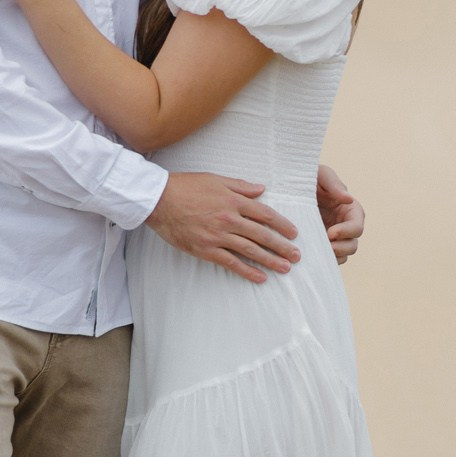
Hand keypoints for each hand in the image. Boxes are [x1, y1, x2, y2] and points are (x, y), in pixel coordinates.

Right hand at [148, 172, 298, 281]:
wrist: (158, 199)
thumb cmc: (185, 186)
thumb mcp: (215, 179)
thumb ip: (240, 186)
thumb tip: (262, 189)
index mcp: (233, 201)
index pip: (265, 214)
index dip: (282, 224)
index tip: (293, 233)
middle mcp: (229, 219)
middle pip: (262, 235)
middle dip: (282, 246)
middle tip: (296, 255)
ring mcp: (218, 236)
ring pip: (251, 251)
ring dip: (271, 260)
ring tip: (285, 268)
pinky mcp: (206, 249)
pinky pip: (231, 263)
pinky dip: (247, 271)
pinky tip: (260, 277)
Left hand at [317, 163, 364, 263]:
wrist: (291, 185)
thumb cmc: (311, 177)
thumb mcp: (322, 175)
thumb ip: (334, 185)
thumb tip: (349, 198)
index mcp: (351, 210)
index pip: (357, 227)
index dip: (346, 232)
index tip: (330, 233)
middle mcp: (346, 226)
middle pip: (352, 245)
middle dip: (340, 248)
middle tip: (324, 247)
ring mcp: (335, 237)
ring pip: (342, 255)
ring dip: (331, 257)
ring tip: (315, 255)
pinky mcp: (321, 244)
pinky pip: (327, 258)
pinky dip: (321, 260)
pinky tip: (309, 258)